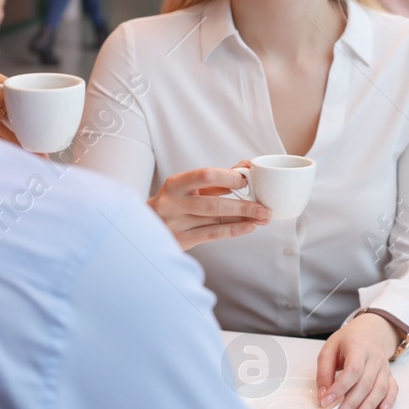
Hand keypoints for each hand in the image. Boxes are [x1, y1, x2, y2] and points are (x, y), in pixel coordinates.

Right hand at [148, 164, 270, 249]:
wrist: (144, 227)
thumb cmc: (174, 203)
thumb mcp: (188, 187)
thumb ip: (216, 180)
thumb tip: (246, 168)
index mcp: (175, 184)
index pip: (205, 176)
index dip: (228, 178)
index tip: (247, 182)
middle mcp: (173, 203)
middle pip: (213, 203)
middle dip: (243, 206)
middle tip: (264, 208)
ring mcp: (176, 223)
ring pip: (215, 220)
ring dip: (243, 219)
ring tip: (262, 218)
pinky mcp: (180, 240)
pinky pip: (212, 234)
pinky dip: (233, 230)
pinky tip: (248, 227)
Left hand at [317, 313, 399, 408]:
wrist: (371, 332)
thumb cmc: (348, 341)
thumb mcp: (330, 349)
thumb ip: (324, 372)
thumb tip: (323, 395)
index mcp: (358, 348)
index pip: (352, 370)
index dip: (339, 388)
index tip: (326, 401)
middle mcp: (374, 358)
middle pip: (365, 384)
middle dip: (351, 404)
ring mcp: (384, 368)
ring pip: (379, 389)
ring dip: (369, 407)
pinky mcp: (389, 375)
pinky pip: (392, 389)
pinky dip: (389, 401)